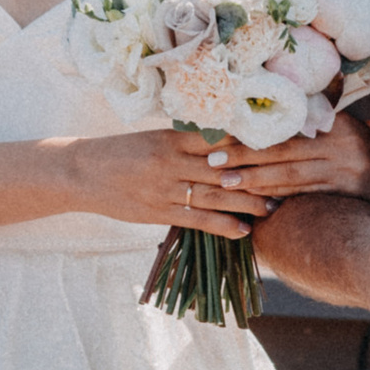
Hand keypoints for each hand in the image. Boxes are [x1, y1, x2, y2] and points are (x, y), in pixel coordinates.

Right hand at [70, 115, 369, 238]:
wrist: (81, 172)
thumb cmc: (120, 153)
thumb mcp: (153, 139)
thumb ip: (185, 142)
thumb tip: (223, 139)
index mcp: (172, 138)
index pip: (219, 138)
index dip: (250, 141)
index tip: (280, 142)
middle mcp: (172, 161)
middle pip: (224, 167)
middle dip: (258, 174)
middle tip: (289, 178)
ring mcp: (165, 188)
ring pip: (215, 195)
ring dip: (247, 203)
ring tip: (274, 207)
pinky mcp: (158, 211)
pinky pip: (196, 219)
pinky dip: (222, 226)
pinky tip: (243, 231)